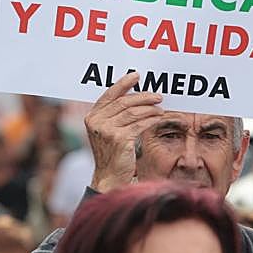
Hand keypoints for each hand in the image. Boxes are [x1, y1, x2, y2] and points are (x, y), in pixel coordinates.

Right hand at [86, 72, 163, 192]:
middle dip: (143, 96)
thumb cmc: (111, 152)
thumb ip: (113, 113)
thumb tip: (135, 95)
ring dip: (150, 108)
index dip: (123, 83)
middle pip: (124, 101)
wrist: (109, 176)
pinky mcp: (120, 139)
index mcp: (92, 116)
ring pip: (133, 112)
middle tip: (158, 95)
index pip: (109, 94)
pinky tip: (158, 117)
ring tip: (160, 108)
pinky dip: (151, 119)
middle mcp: (97, 121)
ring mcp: (107, 131)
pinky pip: (139, 124)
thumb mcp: (106, 130)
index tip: (137, 76)